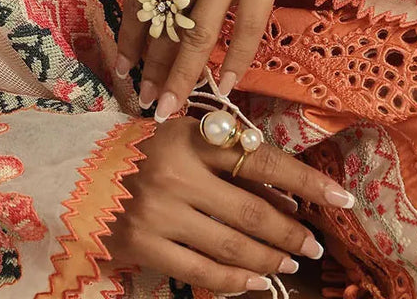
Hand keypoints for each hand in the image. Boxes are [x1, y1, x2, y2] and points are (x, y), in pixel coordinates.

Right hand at [103, 115, 352, 291]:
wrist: (73, 169)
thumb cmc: (139, 149)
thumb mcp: (182, 137)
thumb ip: (226, 158)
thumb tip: (286, 195)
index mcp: (190, 136)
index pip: (262, 160)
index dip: (306, 181)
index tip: (342, 198)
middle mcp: (175, 172)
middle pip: (251, 212)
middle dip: (291, 233)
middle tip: (314, 244)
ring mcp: (157, 211)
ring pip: (231, 247)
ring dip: (269, 259)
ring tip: (290, 263)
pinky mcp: (142, 245)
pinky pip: (201, 272)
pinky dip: (234, 281)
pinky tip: (253, 281)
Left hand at [114, 0, 300, 119]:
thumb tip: (153, 13)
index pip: (138, 0)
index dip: (129, 38)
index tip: (122, 67)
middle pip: (165, 25)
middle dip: (152, 68)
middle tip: (145, 100)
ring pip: (198, 37)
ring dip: (183, 77)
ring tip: (172, 106)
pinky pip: (245, 30)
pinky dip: (234, 62)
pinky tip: (225, 86)